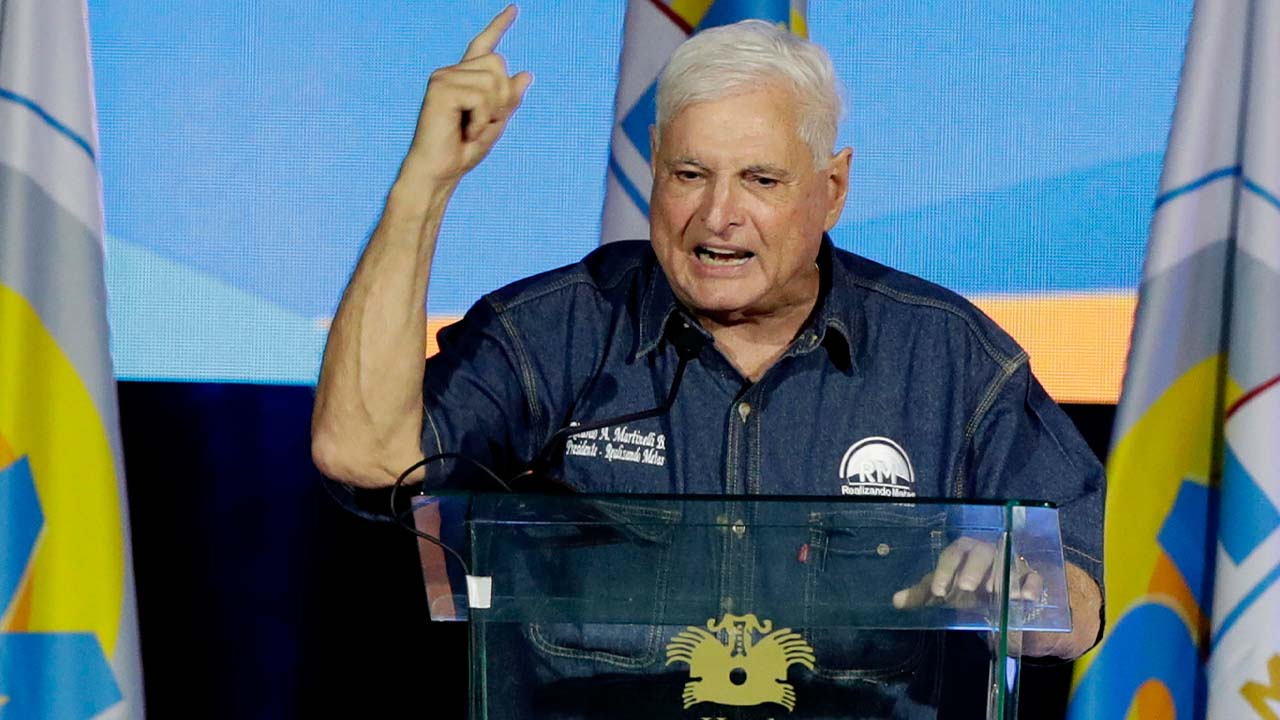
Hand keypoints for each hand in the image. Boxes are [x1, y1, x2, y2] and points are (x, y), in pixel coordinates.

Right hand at [400, 5, 533, 188]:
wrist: (440, 172)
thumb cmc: (462, 152)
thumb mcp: (495, 123)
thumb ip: (509, 99)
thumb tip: (526, 73)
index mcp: (464, 78)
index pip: (484, 45)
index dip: (499, 25)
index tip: (514, 8)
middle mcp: (451, 72)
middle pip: (499, 64)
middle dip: (502, 98)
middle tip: (482, 124)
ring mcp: (444, 77)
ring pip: (493, 81)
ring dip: (491, 112)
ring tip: (472, 129)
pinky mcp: (441, 88)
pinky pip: (481, 97)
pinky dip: (481, 120)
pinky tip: (465, 131)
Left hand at [891, 537, 1042, 609]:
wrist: (997, 595)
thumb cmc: (965, 586)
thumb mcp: (945, 591)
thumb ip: (922, 595)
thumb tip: (896, 601)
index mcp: (964, 551)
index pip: (953, 554)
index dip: (944, 571)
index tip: (937, 591)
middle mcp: (987, 552)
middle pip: (981, 553)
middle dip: (973, 569)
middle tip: (966, 588)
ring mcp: (1010, 563)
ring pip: (1008, 563)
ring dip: (1002, 577)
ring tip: (995, 593)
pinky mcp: (1030, 577)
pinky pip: (1034, 578)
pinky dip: (1031, 586)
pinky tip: (1025, 598)